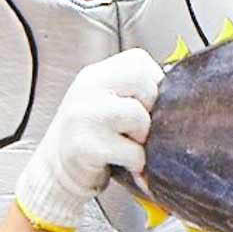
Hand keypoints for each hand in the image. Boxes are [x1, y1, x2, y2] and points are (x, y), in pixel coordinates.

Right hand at [14, 49, 163, 231]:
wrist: (54, 168)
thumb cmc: (92, 133)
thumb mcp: (108, 99)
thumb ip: (136, 89)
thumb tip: (179, 93)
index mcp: (96, 74)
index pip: (140, 63)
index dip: (152, 85)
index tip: (145, 104)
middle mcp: (87, 89)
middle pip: (145, 86)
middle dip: (151, 109)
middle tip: (138, 126)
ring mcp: (83, 116)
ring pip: (140, 118)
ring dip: (143, 138)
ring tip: (128, 143)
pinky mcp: (84, 147)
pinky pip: (132, 152)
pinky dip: (136, 162)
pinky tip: (122, 161)